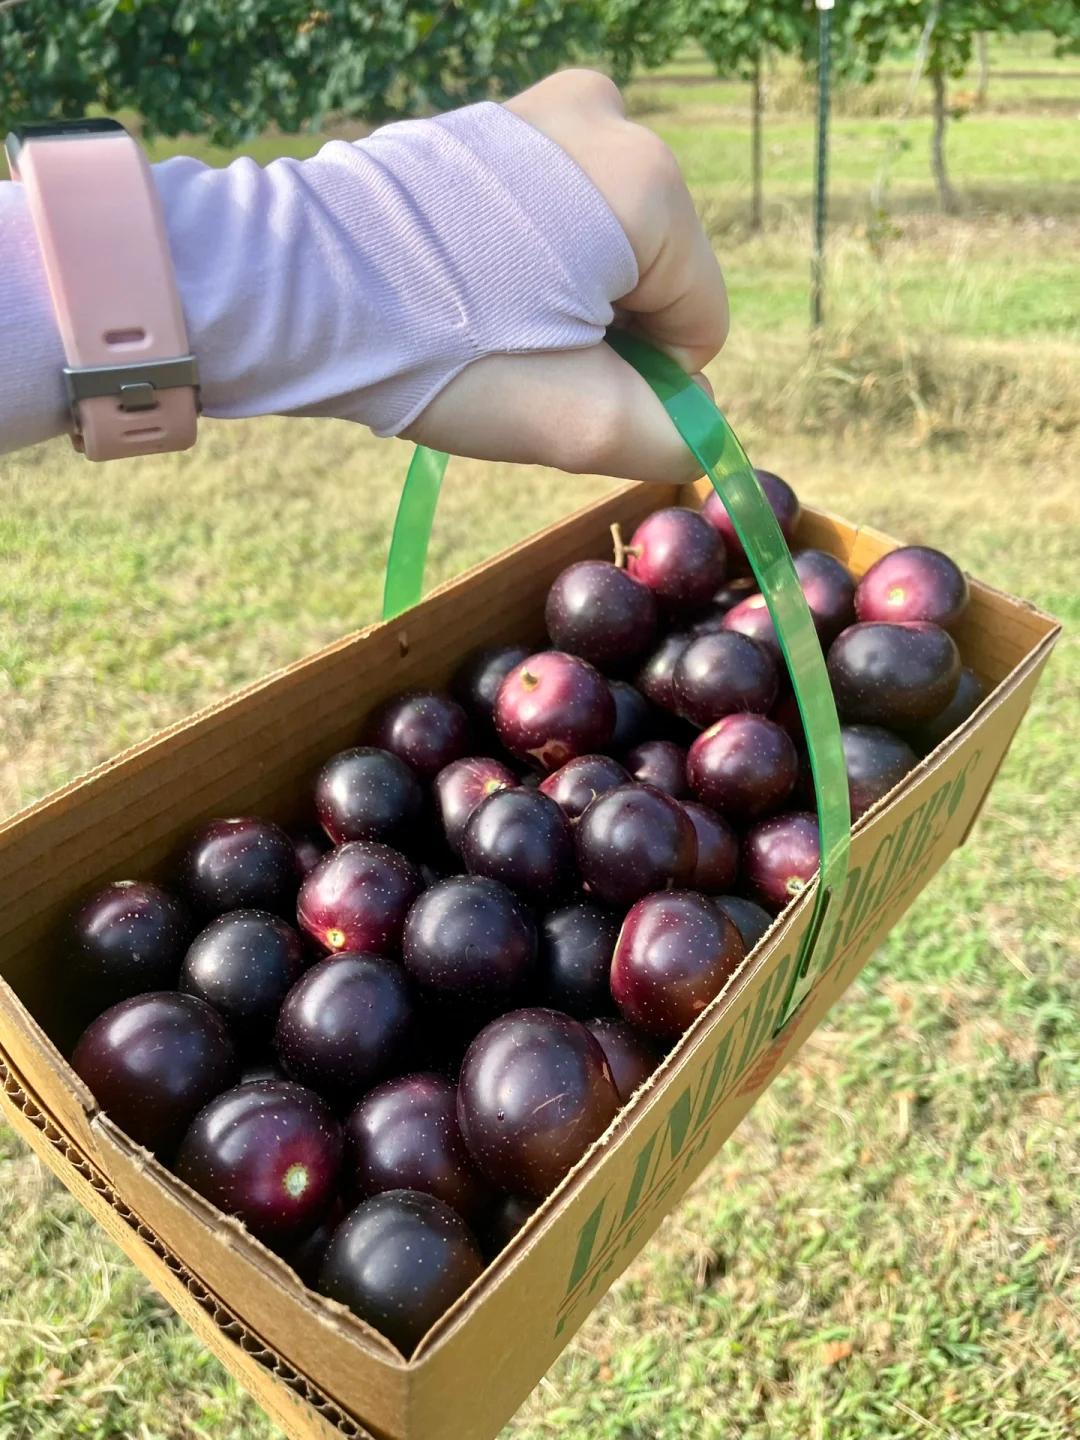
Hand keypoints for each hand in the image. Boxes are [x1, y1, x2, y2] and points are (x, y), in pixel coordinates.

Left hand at [401, 69, 727, 482]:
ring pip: (602, 248)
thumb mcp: (575, 420)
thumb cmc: (446, 356)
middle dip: (603, 330)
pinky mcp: (495, 124)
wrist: (303, 291)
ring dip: (564, 299)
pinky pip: (552, 213)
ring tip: (489, 321)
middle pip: (653, 277)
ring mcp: (547, 111)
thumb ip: (670, 434)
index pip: (701, 320)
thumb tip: (696, 422)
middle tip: (519, 355)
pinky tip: (469, 287)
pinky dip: (526, 260)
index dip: (646, 378)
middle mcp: (611, 118)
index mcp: (650, 183)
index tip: (566, 383)